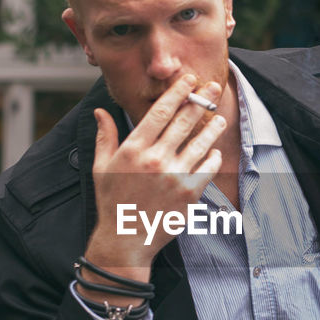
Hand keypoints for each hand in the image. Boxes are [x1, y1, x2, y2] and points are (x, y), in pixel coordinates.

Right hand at [84, 76, 226, 279]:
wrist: (124, 239)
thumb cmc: (111, 202)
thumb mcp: (101, 167)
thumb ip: (105, 137)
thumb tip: (101, 111)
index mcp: (134, 149)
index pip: (160, 111)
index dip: (177, 92)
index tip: (189, 80)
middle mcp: (155, 159)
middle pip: (184, 121)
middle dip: (201, 100)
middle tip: (214, 86)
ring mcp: (174, 176)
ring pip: (201, 142)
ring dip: (212, 127)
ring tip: (219, 118)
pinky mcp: (189, 194)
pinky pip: (207, 168)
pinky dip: (213, 157)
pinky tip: (213, 151)